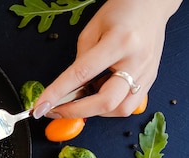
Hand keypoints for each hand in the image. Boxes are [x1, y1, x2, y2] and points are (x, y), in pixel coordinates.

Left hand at [33, 0, 182, 118]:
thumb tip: (66, 90)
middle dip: (76, 111)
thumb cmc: (120, 12)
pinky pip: (129, 105)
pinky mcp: (151, 80)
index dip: (57, 93)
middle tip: (56, 110)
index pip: (82, 74)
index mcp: (120, 42)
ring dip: (95, 111)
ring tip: (82, 99)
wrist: (151, 6)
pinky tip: (99, 95)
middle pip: (107, 101)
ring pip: (121, 109)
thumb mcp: (92, 31)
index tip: (41, 107)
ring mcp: (147, 72)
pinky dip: (109, 107)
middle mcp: (137, 60)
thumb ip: (80, 62)